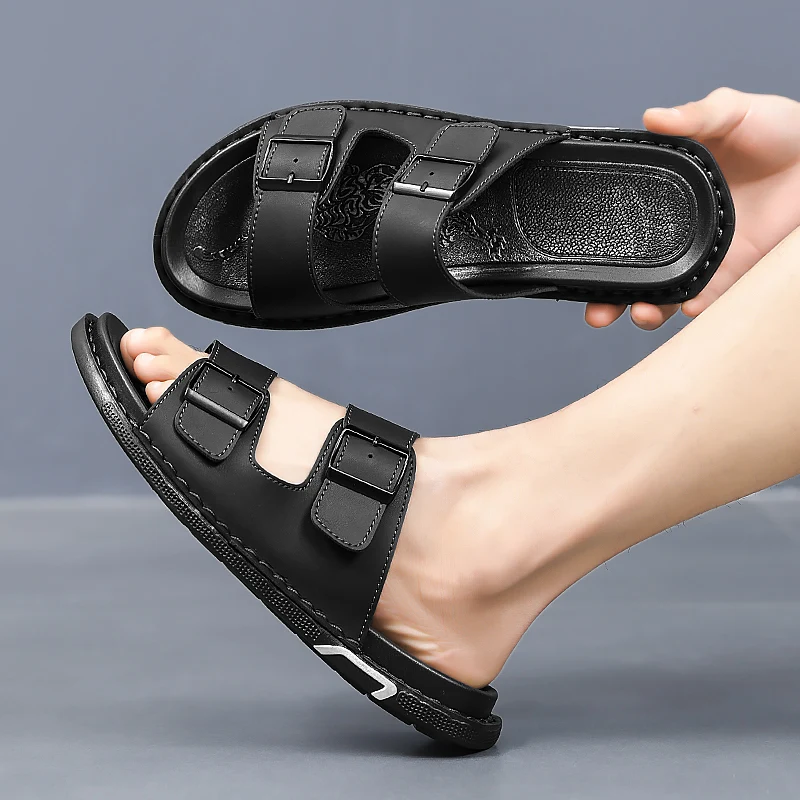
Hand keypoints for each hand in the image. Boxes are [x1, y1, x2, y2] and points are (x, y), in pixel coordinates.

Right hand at [585, 88, 799, 329]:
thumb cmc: (782, 130)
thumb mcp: (732, 112)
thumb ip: (695, 115)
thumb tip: (652, 116)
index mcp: (667, 197)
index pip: (621, 227)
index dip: (597, 249)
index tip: (575, 265)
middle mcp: (679, 233)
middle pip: (635, 274)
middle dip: (611, 300)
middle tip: (598, 312)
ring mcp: (706, 257)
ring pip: (666, 296)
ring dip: (648, 311)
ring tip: (641, 313)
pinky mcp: (737, 275)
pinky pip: (711, 299)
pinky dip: (698, 308)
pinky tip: (690, 307)